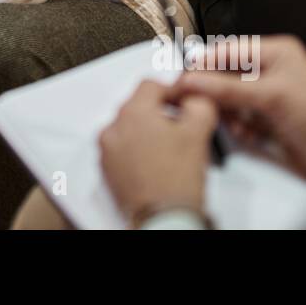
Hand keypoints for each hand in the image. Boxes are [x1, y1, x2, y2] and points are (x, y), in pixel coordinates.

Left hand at [99, 80, 216, 225]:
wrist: (163, 219)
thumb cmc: (175, 181)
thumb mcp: (198, 133)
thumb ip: (198, 104)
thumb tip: (194, 98)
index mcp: (133, 113)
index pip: (150, 85)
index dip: (171, 91)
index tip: (183, 102)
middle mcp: (113, 128)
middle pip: (138, 106)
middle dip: (160, 113)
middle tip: (181, 128)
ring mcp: (107, 150)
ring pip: (129, 128)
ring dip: (148, 133)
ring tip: (169, 150)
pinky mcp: (106, 170)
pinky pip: (122, 149)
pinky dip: (137, 151)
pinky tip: (156, 164)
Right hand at [171, 35, 305, 180]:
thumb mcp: (270, 95)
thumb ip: (228, 87)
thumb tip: (195, 80)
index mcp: (276, 53)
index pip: (229, 50)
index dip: (205, 61)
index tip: (184, 73)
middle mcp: (270, 72)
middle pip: (225, 76)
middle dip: (215, 90)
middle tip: (198, 99)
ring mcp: (267, 98)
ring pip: (228, 99)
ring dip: (227, 111)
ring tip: (232, 120)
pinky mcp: (266, 121)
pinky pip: (237, 119)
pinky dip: (237, 126)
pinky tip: (247, 133)